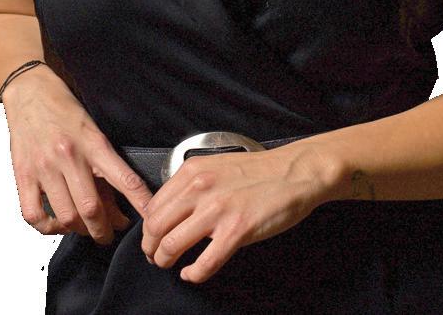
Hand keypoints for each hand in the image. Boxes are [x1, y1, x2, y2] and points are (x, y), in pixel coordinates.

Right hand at [2, 65, 152, 244]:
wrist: (30, 90)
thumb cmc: (64, 108)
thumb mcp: (92, 131)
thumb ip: (103, 169)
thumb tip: (117, 209)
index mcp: (93, 143)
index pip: (124, 178)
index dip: (140, 202)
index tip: (151, 218)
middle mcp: (69, 156)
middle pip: (91, 210)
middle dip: (104, 231)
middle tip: (109, 234)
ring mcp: (44, 167)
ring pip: (66, 217)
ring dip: (79, 231)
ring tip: (85, 228)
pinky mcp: (23, 175)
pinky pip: (34, 215)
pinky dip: (48, 228)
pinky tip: (57, 223)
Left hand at [140, 142, 327, 282]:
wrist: (294, 172)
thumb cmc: (259, 171)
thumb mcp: (216, 167)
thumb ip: (192, 185)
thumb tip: (172, 211)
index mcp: (193, 171)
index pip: (154, 205)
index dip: (148, 228)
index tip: (152, 238)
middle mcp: (200, 188)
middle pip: (156, 227)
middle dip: (151, 248)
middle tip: (157, 256)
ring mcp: (218, 210)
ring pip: (172, 245)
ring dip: (165, 261)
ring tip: (172, 265)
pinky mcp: (237, 230)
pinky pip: (204, 263)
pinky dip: (193, 274)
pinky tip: (192, 273)